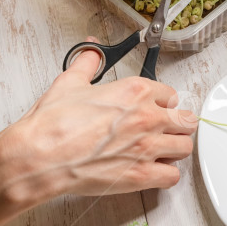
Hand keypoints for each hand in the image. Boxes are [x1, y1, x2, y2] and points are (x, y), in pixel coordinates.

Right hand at [0, 40, 196, 225]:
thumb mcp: (71, 82)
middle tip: (166, 130)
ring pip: (185, 147)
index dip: (164, 103)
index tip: (158, 108)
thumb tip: (91, 49)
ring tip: (163, 151)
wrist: (40, 156)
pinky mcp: (142, 175)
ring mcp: (147, 147)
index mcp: (136, 91)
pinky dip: (166, 174)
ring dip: (175, 148)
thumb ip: (88, 62)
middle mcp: (148, 118)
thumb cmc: (53, 124)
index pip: (171, 95)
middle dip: (177, 125)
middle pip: (185, 121)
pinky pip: (173, 176)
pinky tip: (155, 171)